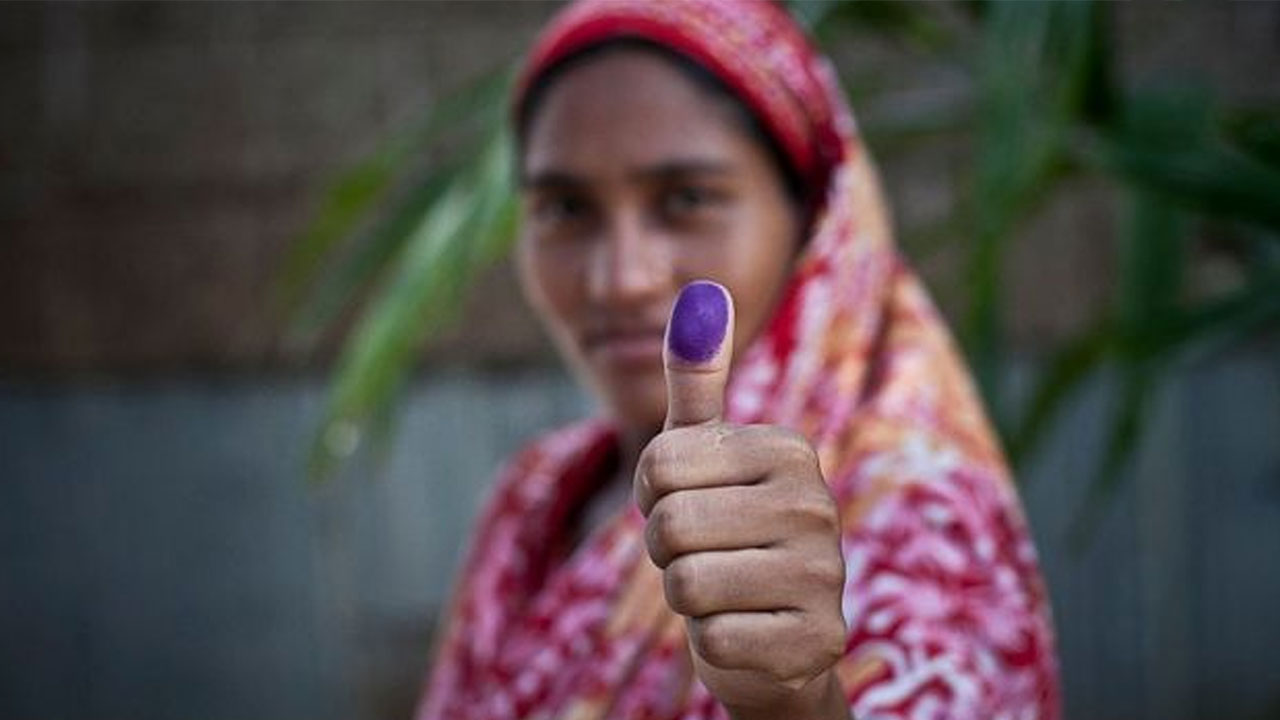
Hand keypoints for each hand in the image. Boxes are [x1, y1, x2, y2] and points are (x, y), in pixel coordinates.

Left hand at [634, 281, 850, 719]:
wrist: (776, 634)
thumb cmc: (727, 529)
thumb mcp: (706, 452)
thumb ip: (698, 378)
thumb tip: (702, 288)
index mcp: (788, 449)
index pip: (658, 463)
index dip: (651, 495)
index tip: (691, 503)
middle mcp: (817, 505)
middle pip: (669, 525)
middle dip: (666, 550)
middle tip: (707, 554)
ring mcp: (824, 576)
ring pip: (686, 584)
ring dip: (688, 598)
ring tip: (726, 591)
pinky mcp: (817, 641)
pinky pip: (713, 639)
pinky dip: (714, 643)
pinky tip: (748, 630)